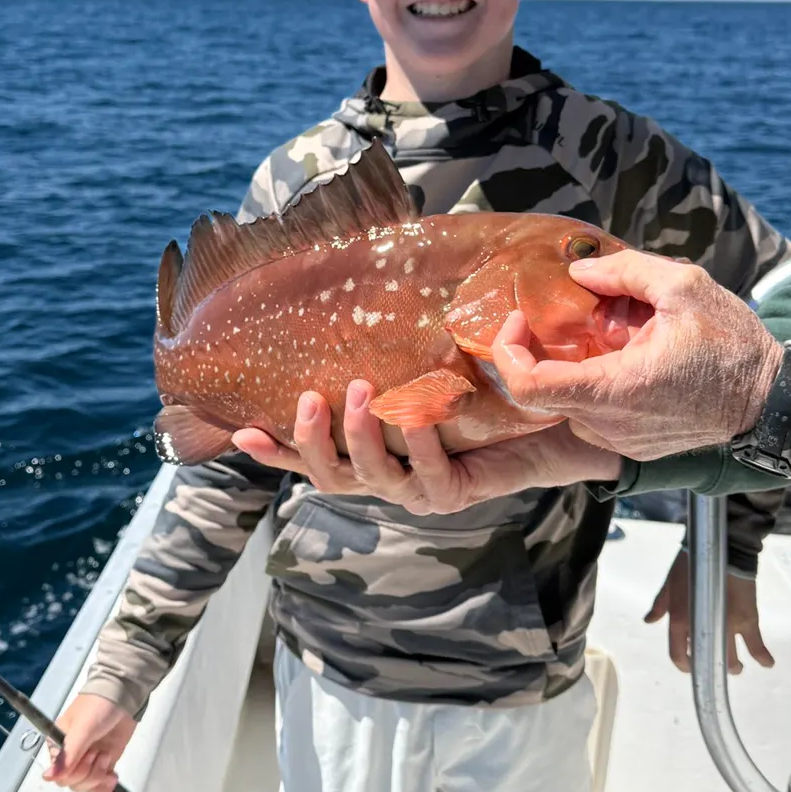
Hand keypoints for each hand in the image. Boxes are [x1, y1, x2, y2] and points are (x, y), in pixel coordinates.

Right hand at [45, 693, 137, 791]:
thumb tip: (48, 777)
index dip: (77, 772)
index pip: (61, 776)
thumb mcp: (82, 729)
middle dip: (91, 774)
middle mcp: (70, 757)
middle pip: (75, 784)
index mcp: (57, 747)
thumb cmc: (98, 707)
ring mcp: (88, 761)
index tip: (91, 754)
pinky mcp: (104, 763)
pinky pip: (101, 785)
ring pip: (88, 786)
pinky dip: (106, 791)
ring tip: (108, 759)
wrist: (123, 695)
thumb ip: (68, 755)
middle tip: (102, 754)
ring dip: (100, 780)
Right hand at [232, 382, 620, 514]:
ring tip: (358, 393)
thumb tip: (344, 296)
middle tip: (308, 398)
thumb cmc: (483, 390)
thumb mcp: (425, 366)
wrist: (550, 422)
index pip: (310, 459)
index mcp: (371, 455)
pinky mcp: (456, 495)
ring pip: (373, 478)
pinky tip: (416, 416)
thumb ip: (388, 351)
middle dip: (313, 440)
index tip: (240, 430)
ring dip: (360, 437)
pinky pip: (429, 476)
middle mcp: (388, 480)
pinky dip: (419, 444)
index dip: (275, 451)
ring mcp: (419, 493)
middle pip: (331, 476)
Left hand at [491, 250, 784, 461]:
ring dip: (577, 369)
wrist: (770, 401)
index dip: (508, 353)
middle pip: (545, 392)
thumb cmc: (733, 345)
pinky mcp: (633, 449)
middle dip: (546, 351)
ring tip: (613, 339)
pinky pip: (595, 417)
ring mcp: (621, 442)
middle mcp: (610, 425)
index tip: (517, 322)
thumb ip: (625, 271)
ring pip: (570, 404)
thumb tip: (581, 271)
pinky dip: (598, 387)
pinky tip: (628, 361)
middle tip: (571, 319)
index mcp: (616, 389)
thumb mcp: (685, 287)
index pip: (529, 386)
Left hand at [645, 551, 775, 675]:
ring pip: (731, 659)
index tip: (690, 667)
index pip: (678, 654)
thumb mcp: (670, 582)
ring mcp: (728, 626)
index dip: (683, 665)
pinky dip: (762, 657)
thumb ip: (660, 604)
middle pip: (707, 660)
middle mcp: (703, 628)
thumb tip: (649, 621)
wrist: (725, 548)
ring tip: (736, 667)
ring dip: (733, 666)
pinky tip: (767, 664)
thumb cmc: (692, 563)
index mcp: (680, 619)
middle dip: (711, 667)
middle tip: (715, 666)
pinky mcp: (748, 619)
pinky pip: (756, 644)